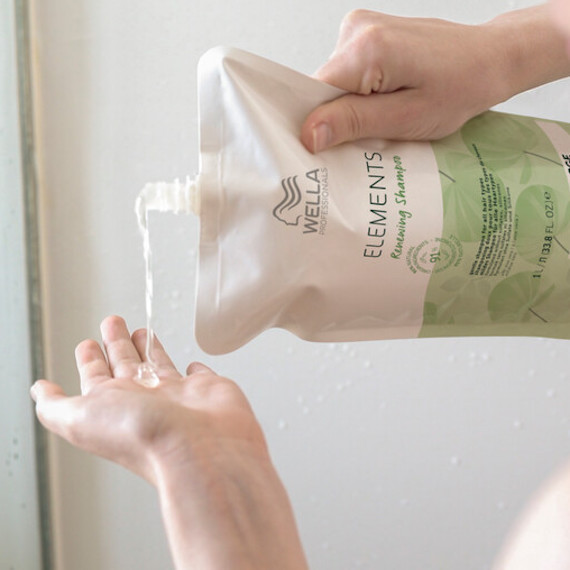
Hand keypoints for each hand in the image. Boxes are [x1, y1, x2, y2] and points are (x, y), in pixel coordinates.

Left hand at [30, 314, 267, 485]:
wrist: (199, 449)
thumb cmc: (143, 436)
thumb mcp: (79, 419)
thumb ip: (55, 405)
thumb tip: (39, 390)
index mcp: (114, 405)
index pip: (97, 376)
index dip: (89, 359)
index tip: (87, 343)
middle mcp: (144, 401)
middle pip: (126, 364)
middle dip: (117, 342)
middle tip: (113, 322)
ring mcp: (176, 396)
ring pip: (158, 364)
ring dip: (148, 347)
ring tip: (142, 330)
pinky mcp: (206, 390)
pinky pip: (198, 375)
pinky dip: (194, 367)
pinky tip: (190, 363)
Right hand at [301, 6, 569, 151]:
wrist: (488, 59)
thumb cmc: (459, 88)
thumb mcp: (406, 118)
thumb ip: (354, 122)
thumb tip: (308, 134)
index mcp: (366, 49)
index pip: (313, 94)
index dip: (317, 126)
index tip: (328, 151)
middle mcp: (357, 30)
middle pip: (322, 89)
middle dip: (337, 118)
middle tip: (367, 136)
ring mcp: (360, 27)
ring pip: (333, 83)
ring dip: (350, 107)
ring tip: (383, 116)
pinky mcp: (366, 33)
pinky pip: (346, 72)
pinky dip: (358, 93)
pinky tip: (384, 100)